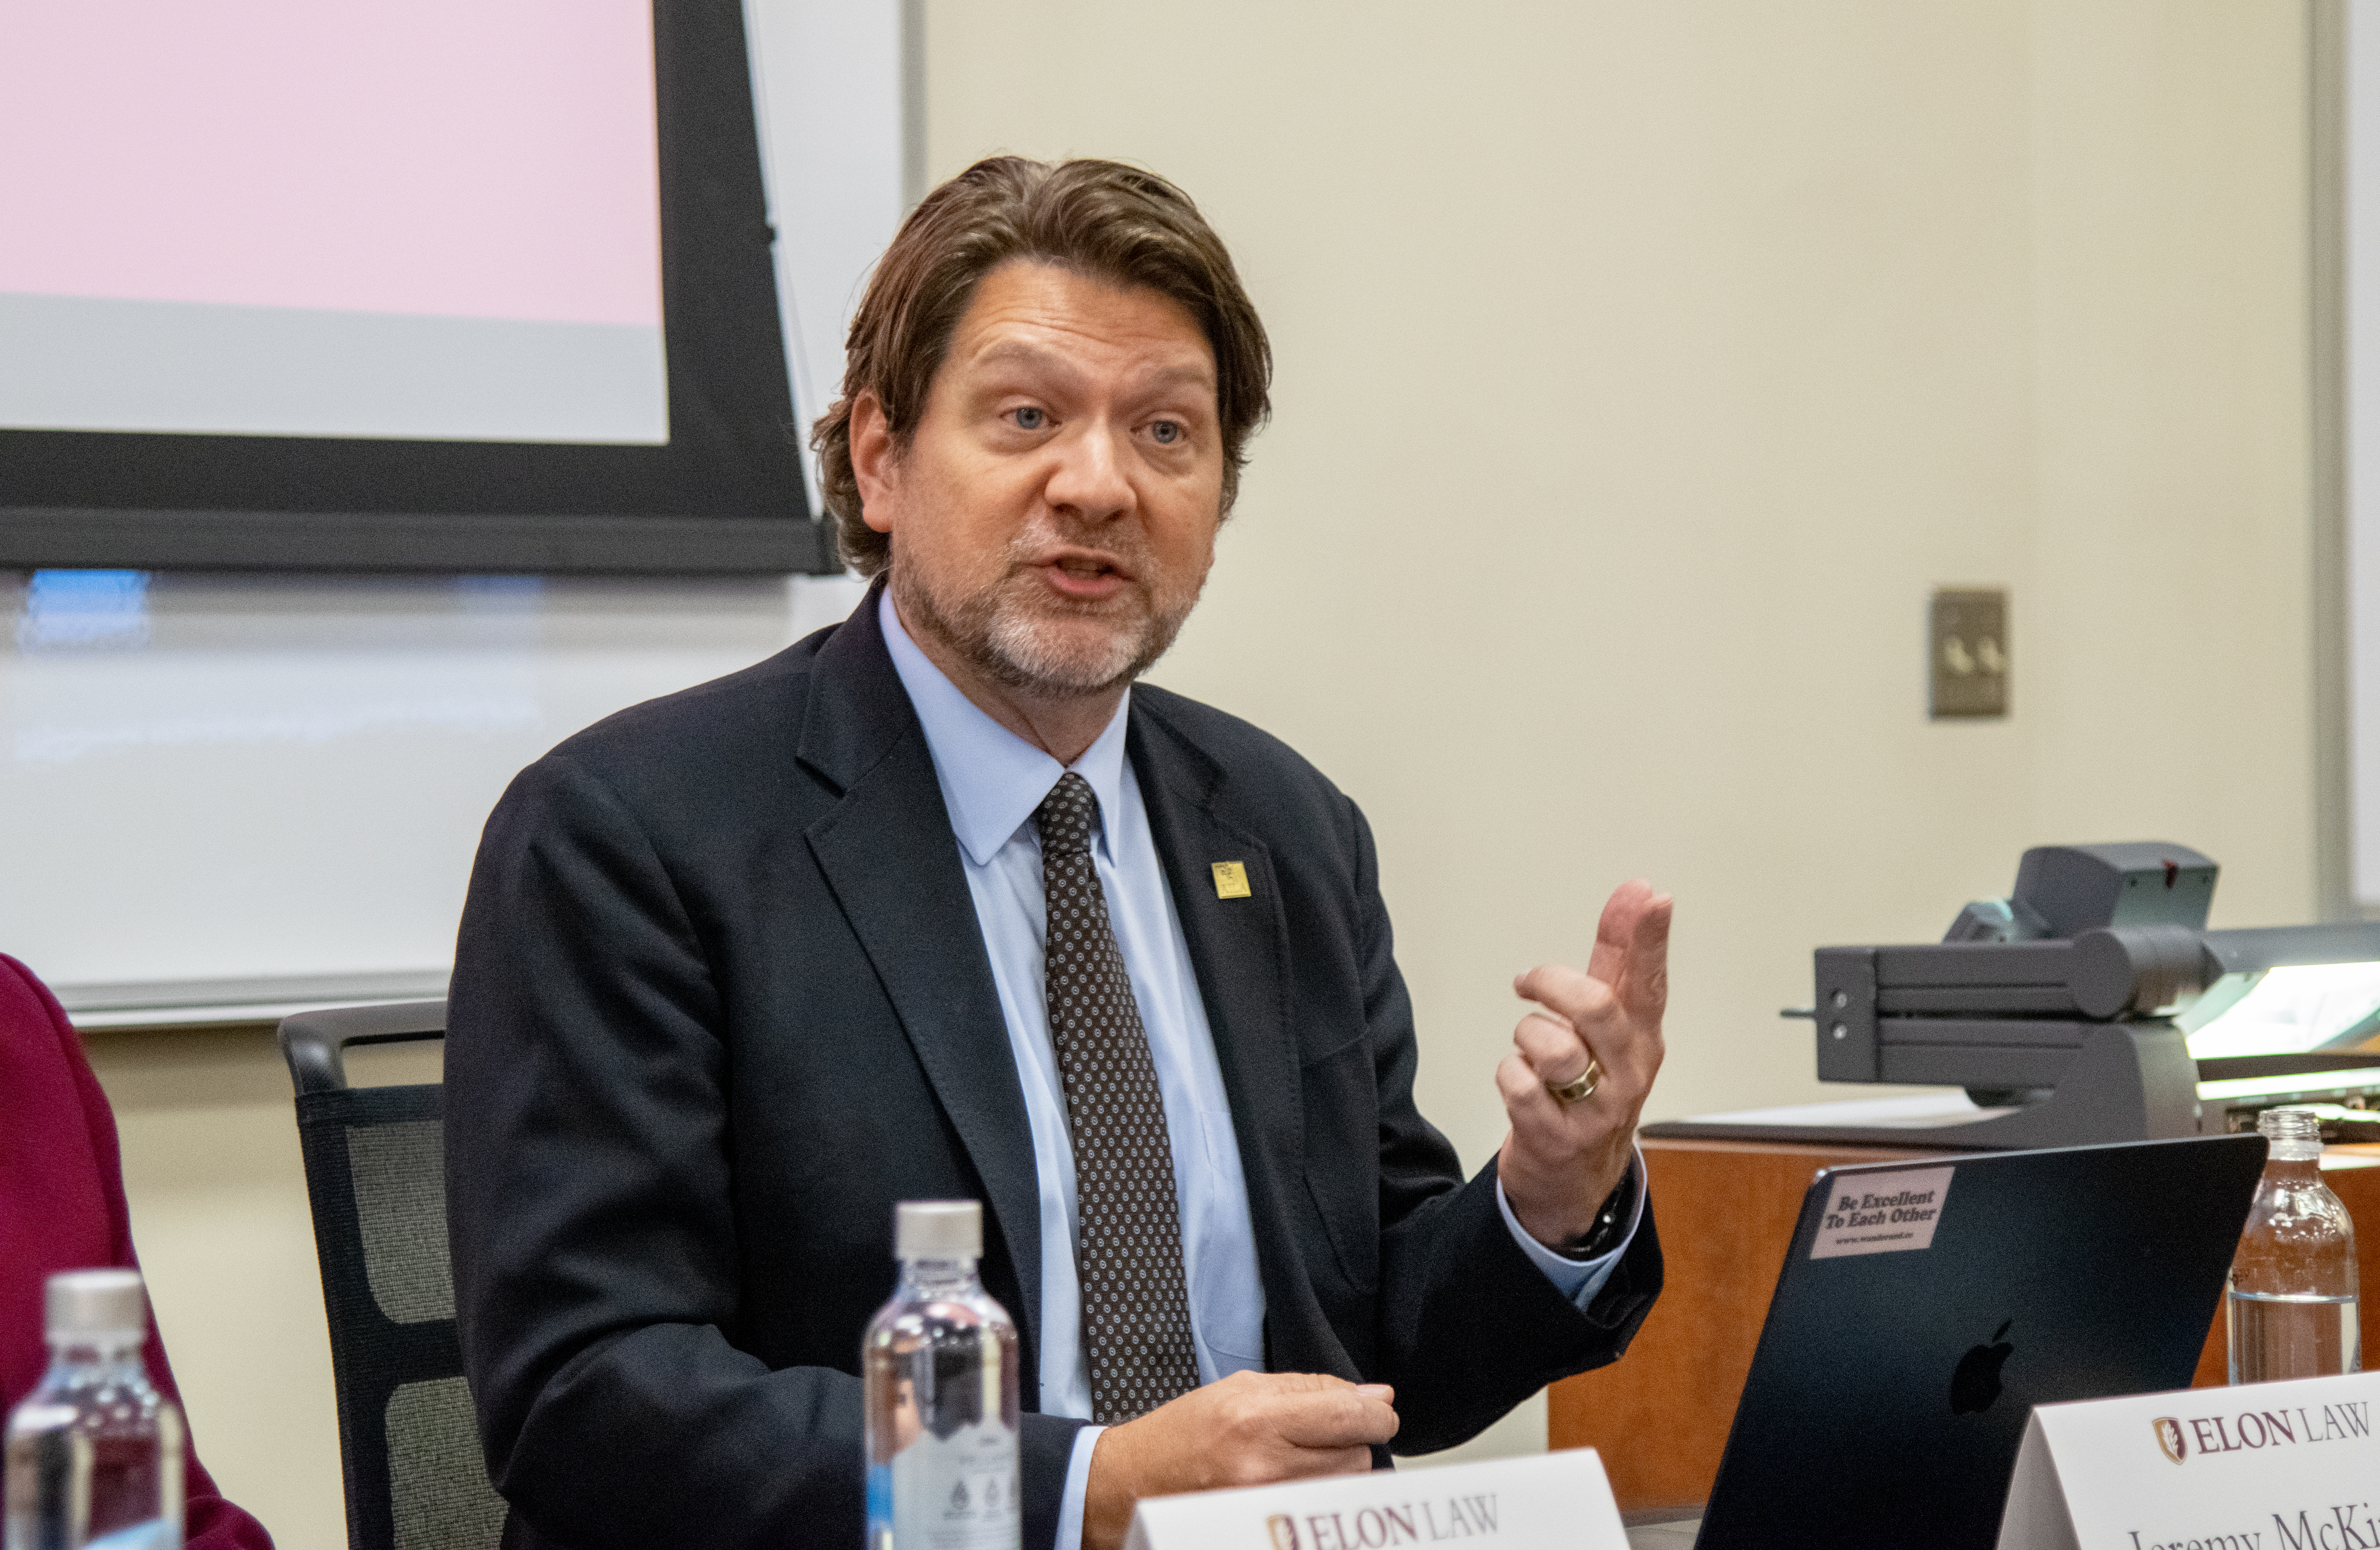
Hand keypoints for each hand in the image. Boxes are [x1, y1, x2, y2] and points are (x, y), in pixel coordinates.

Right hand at [1082, 1371, 1397, 1549]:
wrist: (1134, 1482)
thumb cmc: (1185, 1430)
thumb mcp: (1240, 1387)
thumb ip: (1311, 1389)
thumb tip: (1374, 1396)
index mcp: (1256, 1417)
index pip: (1347, 1417)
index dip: (1376, 1414)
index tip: (1378, 1410)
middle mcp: (1264, 1465)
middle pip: (1356, 1456)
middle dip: (1355, 1441)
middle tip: (1327, 1433)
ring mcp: (1265, 1503)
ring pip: (1345, 1486)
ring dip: (1341, 1469)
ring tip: (1307, 1457)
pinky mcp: (1262, 1524)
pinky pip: (1321, 1509)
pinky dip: (1324, 1494)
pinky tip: (1302, 1482)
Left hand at [1495, 878, 1671, 1248]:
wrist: (1576, 1177)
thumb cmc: (1592, 1086)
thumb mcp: (1608, 1024)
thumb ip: (1618, 956)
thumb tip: (1638, 890)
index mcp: (1643, 1039)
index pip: (1649, 981)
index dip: (1649, 938)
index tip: (1652, 896)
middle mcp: (1628, 1073)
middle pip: (1596, 1008)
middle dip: (1552, 982)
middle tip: (1529, 982)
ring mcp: (1597, 1109)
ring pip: (1553, 1046)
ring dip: (1528, 1037)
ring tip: (1533, 1051)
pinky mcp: (1559, 1137)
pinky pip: (1519, 1083)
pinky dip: (1509, 1074)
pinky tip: (1523, 1085)